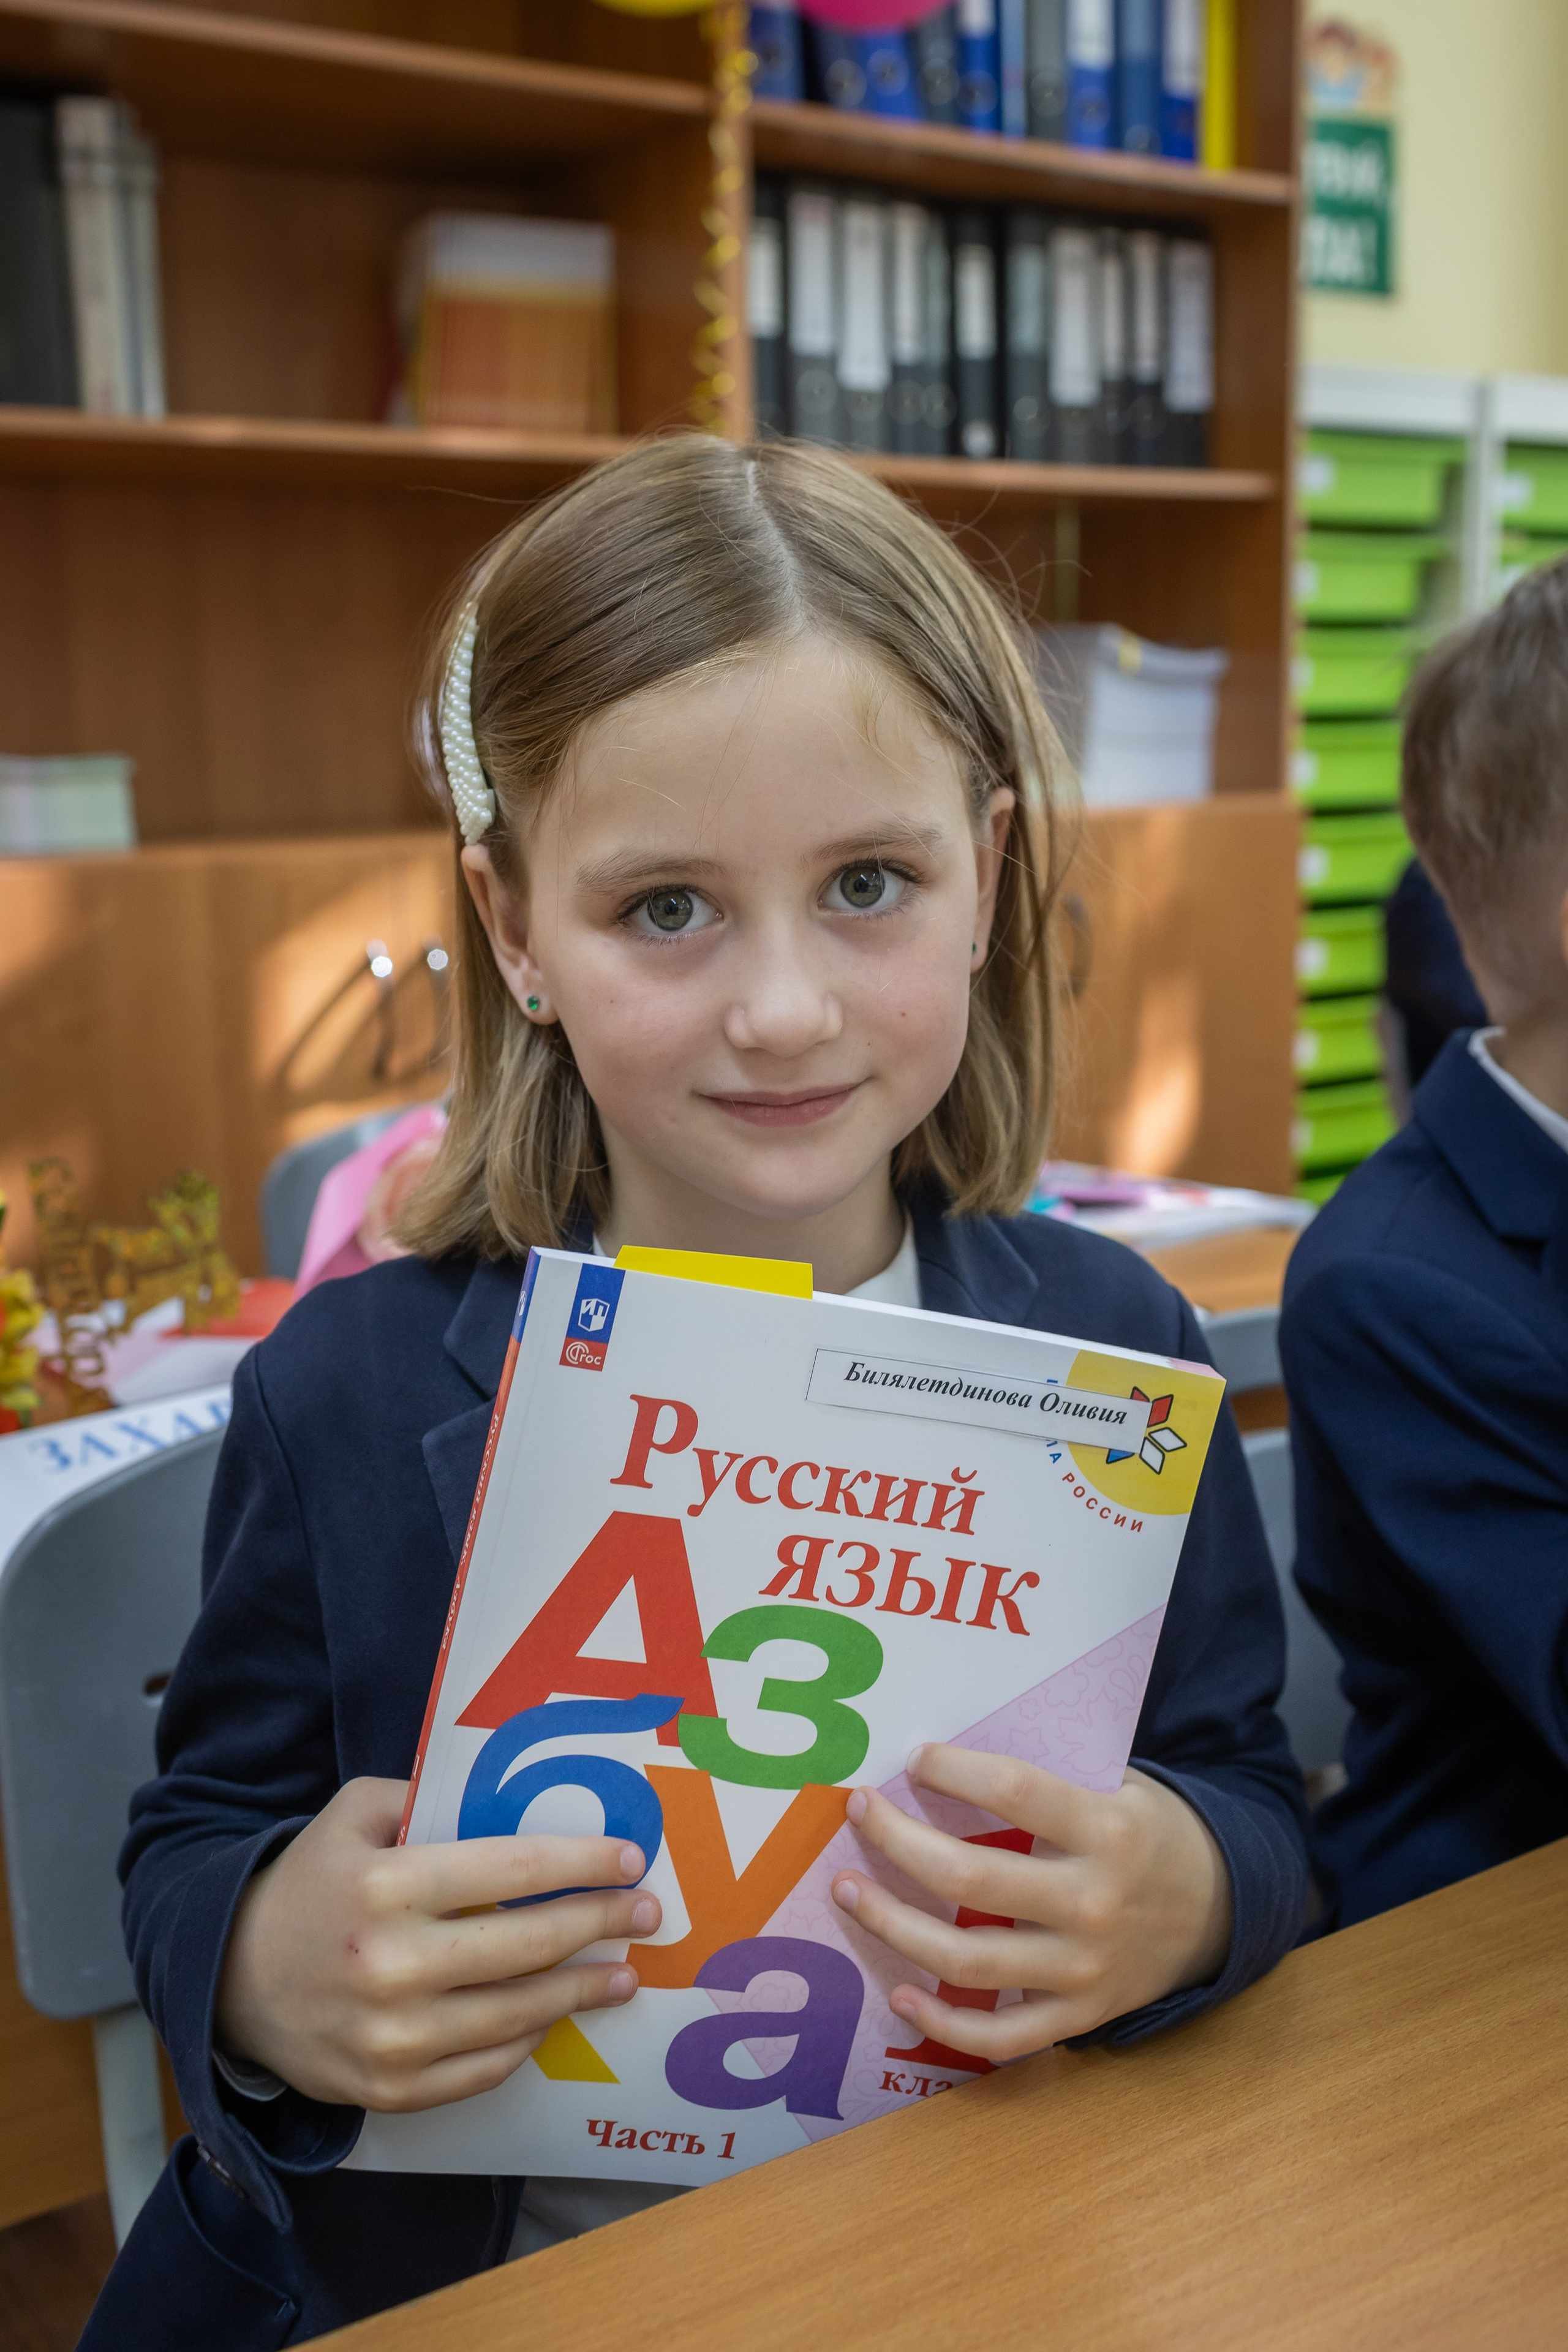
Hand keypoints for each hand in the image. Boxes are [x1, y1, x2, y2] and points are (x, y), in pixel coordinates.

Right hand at [216, 1778, 660, 2112]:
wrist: (228, 1980)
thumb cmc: (307, 1884)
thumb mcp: (354, 1814)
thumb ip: (427, 1799)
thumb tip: (515, 1798)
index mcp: (386, 1885)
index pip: (512, 1869)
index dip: (582, 1864)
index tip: (630, 1860)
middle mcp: (392, 1965)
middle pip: (528, 1945)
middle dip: (601, 1926)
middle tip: (646, 1914)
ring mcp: (392, 2036)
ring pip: (517, 2016)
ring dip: (581, 1992)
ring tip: (621, 1974)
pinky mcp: (389, 2088)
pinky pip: (484, 2069)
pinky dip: (528, 2042)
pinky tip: (554, 2017)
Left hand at [829, 1744, 1231, 2061]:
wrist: (1223, 1909)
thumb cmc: (1148, 1833)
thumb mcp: (1118, 1787)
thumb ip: (1048, 1782)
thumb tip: (946, 1766)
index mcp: (1106, 1831)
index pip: (1013, 1790)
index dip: (953, 1769)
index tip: (912, 1758)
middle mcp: (1091, 1903)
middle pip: (970, 1879)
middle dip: (897, 1841)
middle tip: (858, 1811)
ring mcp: (1083, 1971)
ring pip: (967, 1962)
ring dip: (894, 1926)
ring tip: (848, 1891)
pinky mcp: (1079, 2018)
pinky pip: (1000, 2037)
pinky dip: (942, 2024)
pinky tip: (898, 1993)